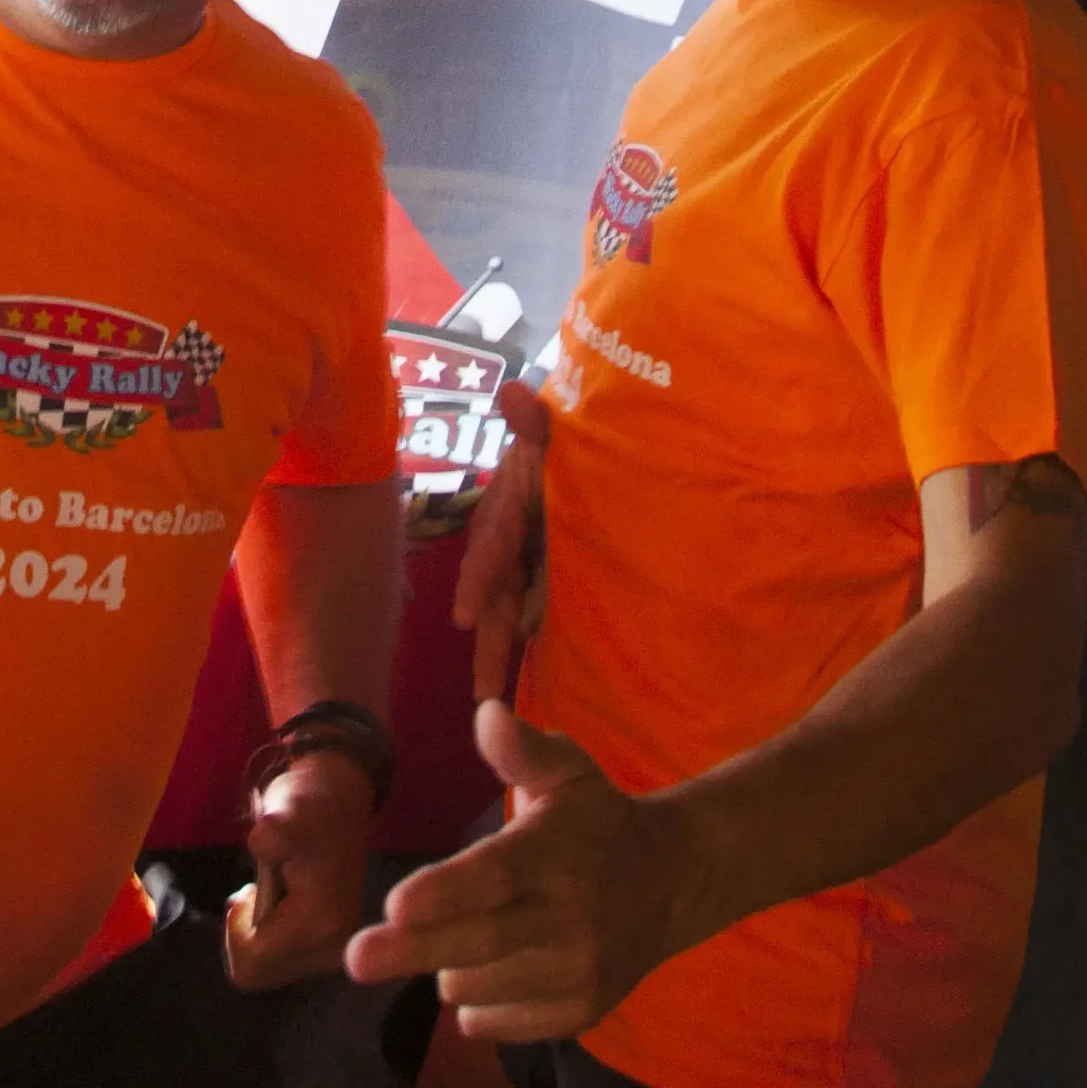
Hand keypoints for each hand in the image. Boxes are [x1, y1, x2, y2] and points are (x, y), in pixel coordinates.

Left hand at [224, 746, 372, 991]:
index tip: (249, 891)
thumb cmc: (307, 805)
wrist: (338, 803)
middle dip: (246, 934)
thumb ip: (275, 831)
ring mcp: (334, 952)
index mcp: (321, 923)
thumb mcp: (288, 809)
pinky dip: (269, 938)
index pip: (252, 962)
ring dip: (258, 935)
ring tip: (273, 894)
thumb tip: (263, 840)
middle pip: (258, 974)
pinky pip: (279, 964)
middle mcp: (334, 949)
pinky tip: (283, 905)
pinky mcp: (331, 950)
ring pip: (267, 971)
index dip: (237, 928)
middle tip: (258, 891)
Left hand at [343, 698, 705, 1041]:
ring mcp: (578, 973)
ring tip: (461, 934)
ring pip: (480, 986)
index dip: (445, 893)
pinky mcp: (579, 1013)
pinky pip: (499, 1023)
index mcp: (557, 853)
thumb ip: (523, 750)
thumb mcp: (568, 772)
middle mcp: (571, 919)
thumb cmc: (597, 822)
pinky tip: (490, 968)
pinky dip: (477, 1002)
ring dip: (448, 966)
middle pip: (480, 942)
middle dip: (412, 950)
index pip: (496, 876)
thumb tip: (487, 713)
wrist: (669, 885)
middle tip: (356, 957)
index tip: (393, 906)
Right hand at [454, 383, 550, 703]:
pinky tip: (535, 681)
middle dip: (487, 638)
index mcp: (513, 505)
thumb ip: (539, 420)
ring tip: (498, 698)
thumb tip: (509, 389)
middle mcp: (516, 540)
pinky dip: (531, 644)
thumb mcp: (561, 435)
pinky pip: (536, 615)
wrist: (623, 466)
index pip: (491, 543)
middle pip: (495, 591)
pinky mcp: (552, 585)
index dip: (476, 578)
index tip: (463, 615)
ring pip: (511, 610)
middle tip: (481, 690)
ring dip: (503, 650)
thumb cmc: (581, 448)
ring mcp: (532, 565)